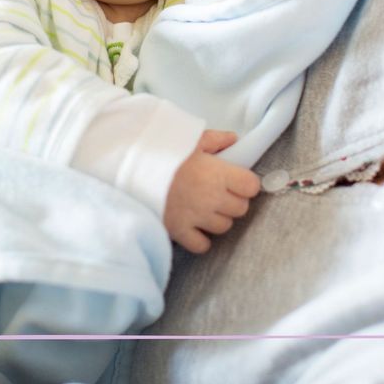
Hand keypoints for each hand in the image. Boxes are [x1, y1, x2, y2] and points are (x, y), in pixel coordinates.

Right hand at [163, 130, 261, 252]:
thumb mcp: (191, 138)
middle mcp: (212, 198)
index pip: (251, 187)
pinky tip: (194, 226)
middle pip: (240, 209)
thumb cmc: (163, 151)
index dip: (246, 183)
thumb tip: (234, 139)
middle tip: (219, 192)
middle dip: (233, 201)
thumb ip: (216, 139)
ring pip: (224, 227)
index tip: (236, 180)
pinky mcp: (179, 231)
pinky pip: (202, 245)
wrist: (132, 168)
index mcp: (218, 173)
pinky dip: (201, 239)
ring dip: (218, 218)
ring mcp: (197, 217)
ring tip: (205, 207)